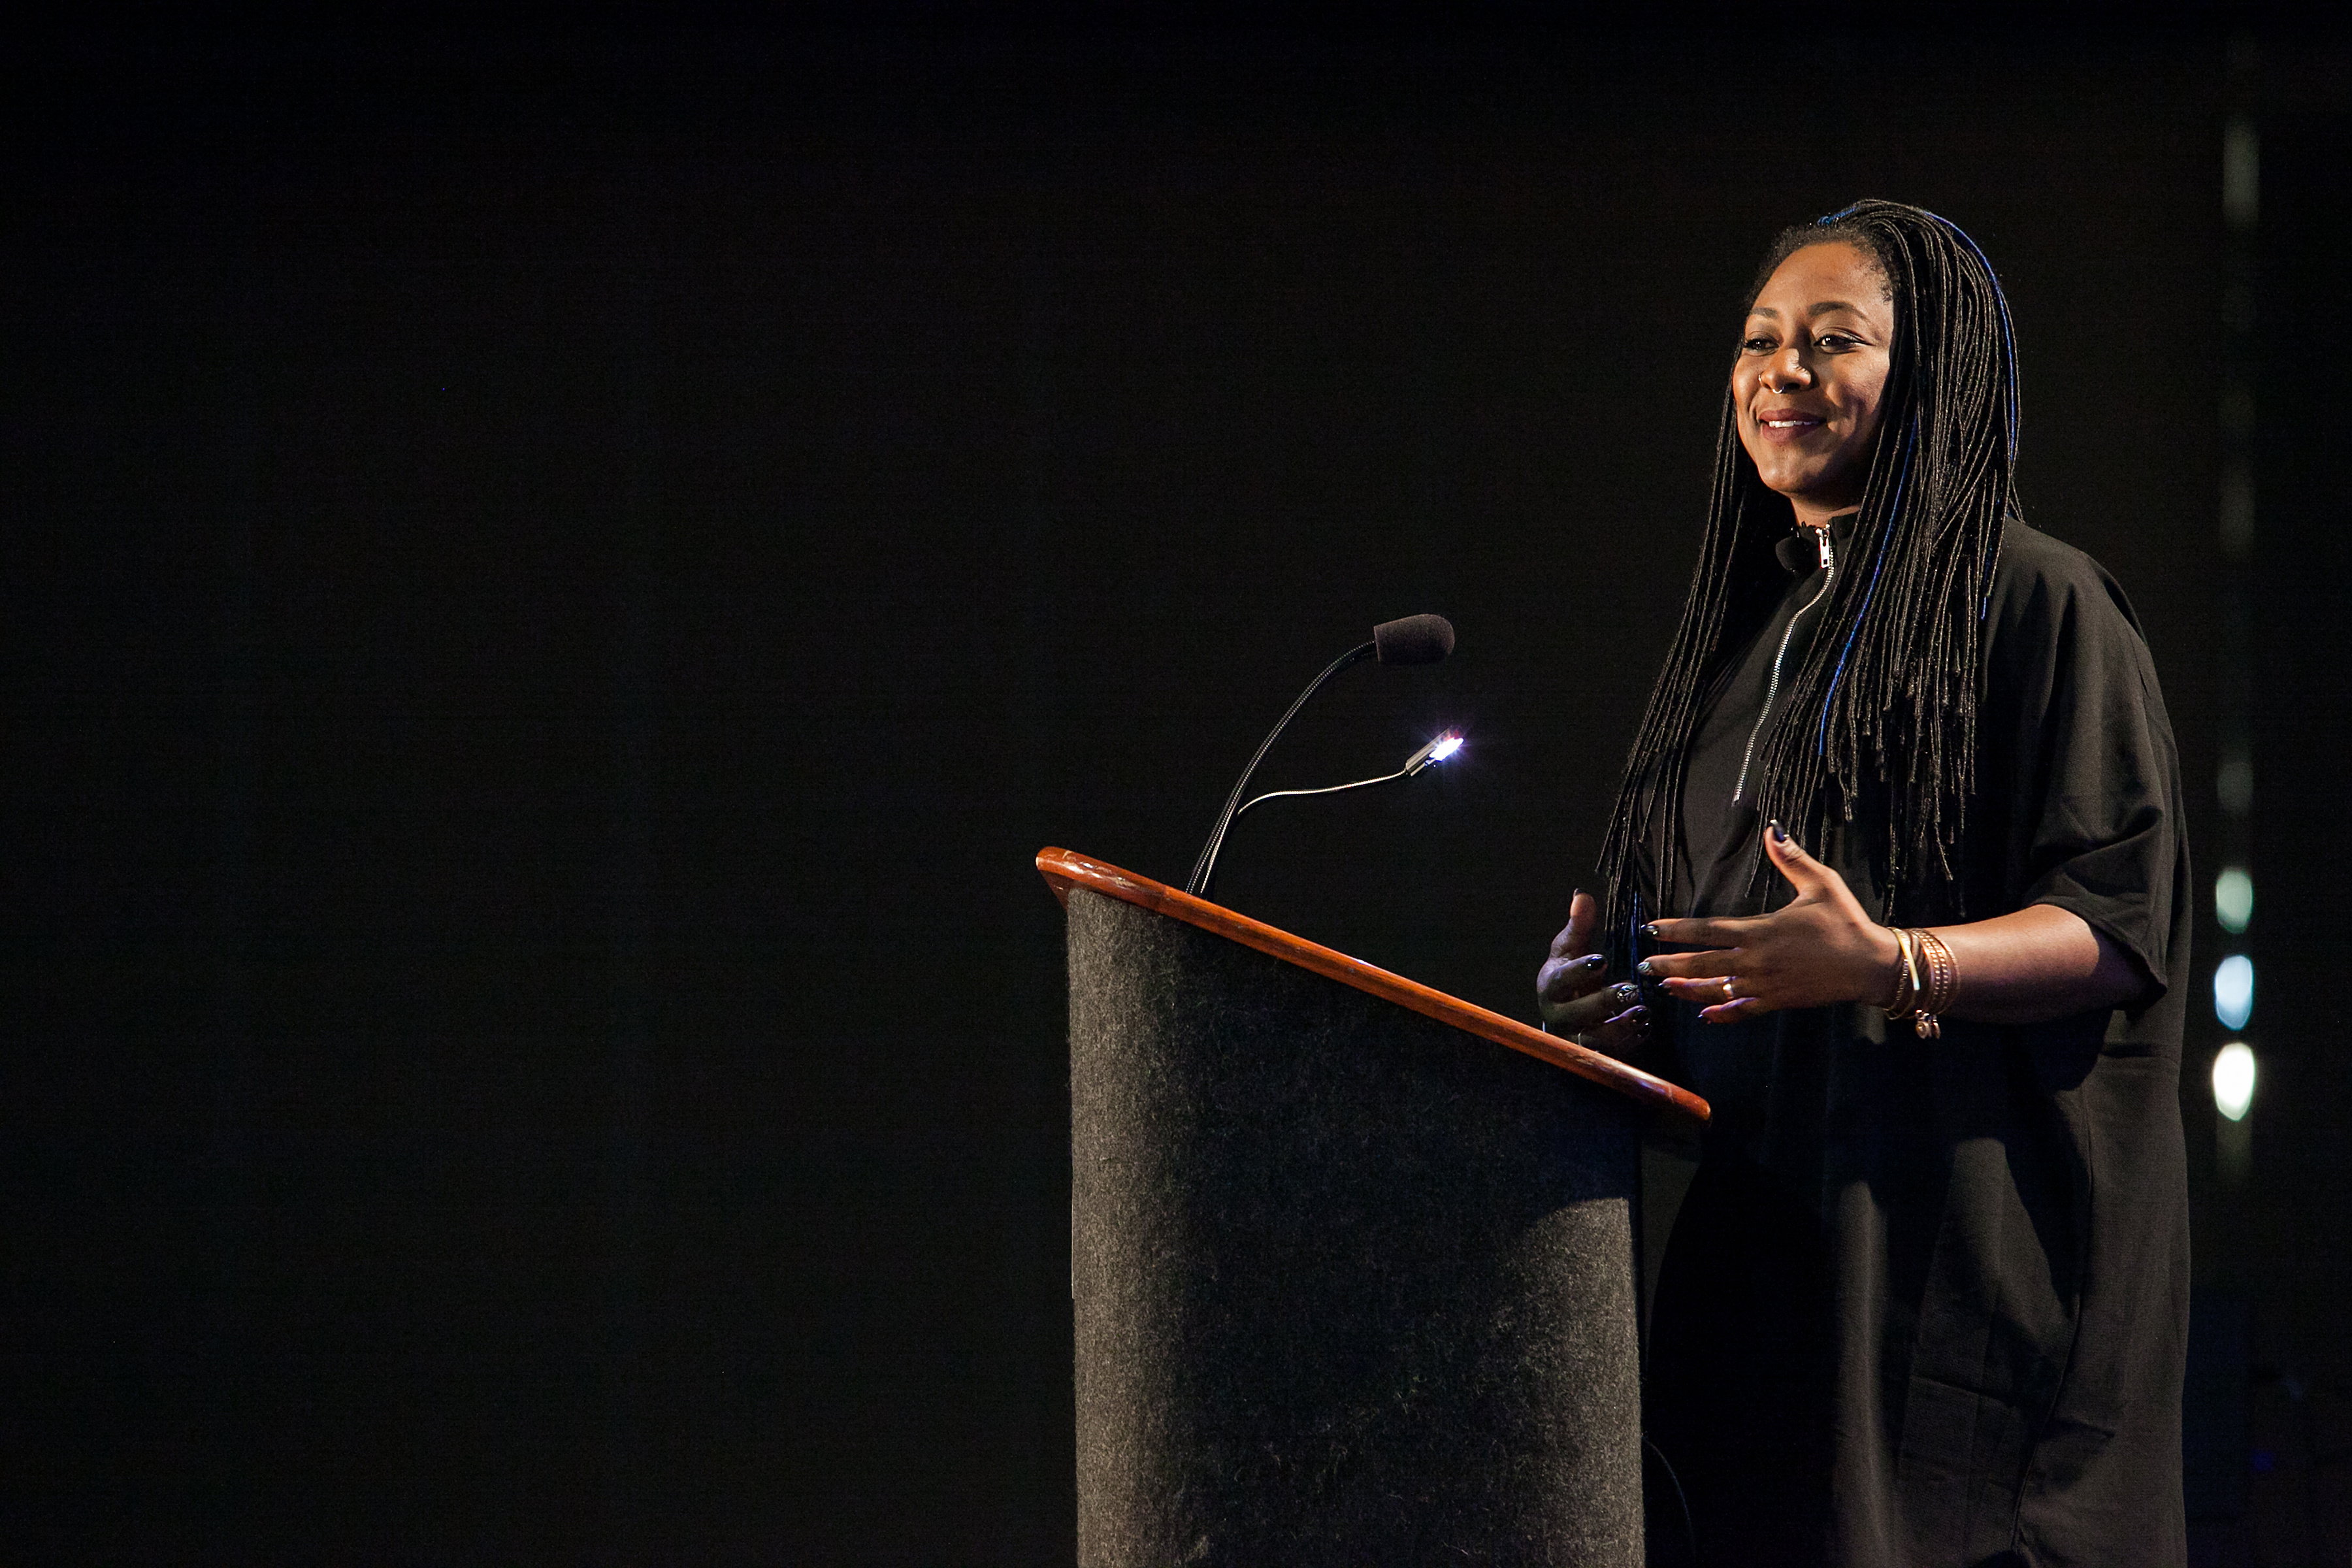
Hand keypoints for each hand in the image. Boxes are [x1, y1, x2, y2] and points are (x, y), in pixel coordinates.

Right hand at [1536, 888, 1646, 1054]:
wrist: (1563, 1014)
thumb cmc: (1570, 977)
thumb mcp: (1571, 950)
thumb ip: (1579, 926)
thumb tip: (1582, 895)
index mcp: (1550, 986)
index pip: (1560, 980)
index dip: (1579, 972)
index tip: (1602, 959)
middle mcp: (1557, 1016)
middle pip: (1576, 1014)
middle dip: (1603, 1002)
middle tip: (1631, 989)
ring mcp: (1573, 1039)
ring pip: (1593, 1041)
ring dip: (1619, 1028)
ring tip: (1643, 1013)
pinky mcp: (1591, 1055)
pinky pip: (1610, 1055)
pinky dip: (1629, 1043)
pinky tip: (1645, 1029)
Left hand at [1640, 823, 1899, 1022]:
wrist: (1870, 964)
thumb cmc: (1846, 921)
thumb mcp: (1821, 883)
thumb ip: (1792, 859)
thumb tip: (1773, 829)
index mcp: (1760, 931)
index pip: (1708, 929)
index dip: (1677, 929)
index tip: (1652, 928)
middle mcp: (1756, 960)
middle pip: (1703, 963)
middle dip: (1670, 963)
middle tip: (1644, 966)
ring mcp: (1765, 984)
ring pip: (1717, 989)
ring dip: (1688, 989)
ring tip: (1665, 987)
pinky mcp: (1778, 1001)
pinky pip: (1743, 1010)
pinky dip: (1723, 1014)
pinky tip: (1706, 1015)